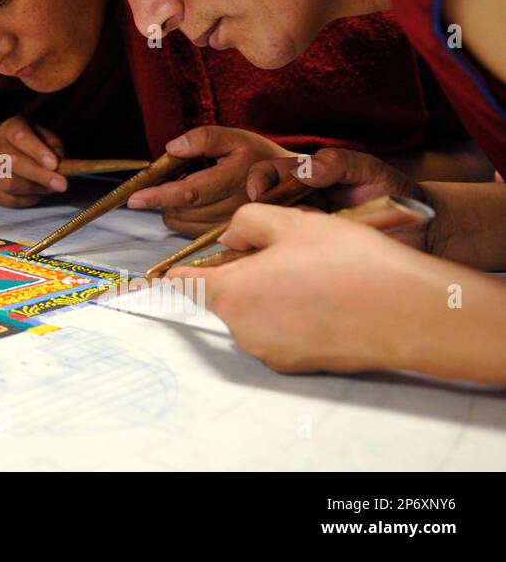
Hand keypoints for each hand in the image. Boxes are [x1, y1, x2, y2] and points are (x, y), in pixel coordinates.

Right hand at [0, 116, 66, 207]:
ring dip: (36, 188)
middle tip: (62, 184)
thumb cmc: (27, 145)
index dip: (37, 151)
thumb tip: (62, 165)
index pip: (21, 137)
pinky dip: (29, 199)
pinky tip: (38, 193)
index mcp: (10, 129)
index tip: (54, 164)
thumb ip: (54, 147)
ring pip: (11, 184)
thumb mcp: (43, 136)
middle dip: (39, 175)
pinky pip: (11, 200)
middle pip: (13, 162)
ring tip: (52, 187)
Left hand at [127, 126, 290, 233]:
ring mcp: (232, 226)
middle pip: (182, 211)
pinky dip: (183, 218)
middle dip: (164, 198)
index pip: (190, 192)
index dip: (160, 196)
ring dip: (173, 208)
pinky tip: (194, 203)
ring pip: (184, 224)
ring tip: (188, 188)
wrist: (290, 185)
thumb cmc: (257, 157)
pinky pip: (191, 232)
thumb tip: (172, 148)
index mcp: (235, 178)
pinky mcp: (228, 238)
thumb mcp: (234, 137)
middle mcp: (235, 207)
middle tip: (171, 179)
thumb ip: (204, 138)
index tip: (134, 198)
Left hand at [167, 204, 433, 373]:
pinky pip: (281, 332)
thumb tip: (233, 237)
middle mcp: (243, 330)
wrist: (410, 312)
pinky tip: (326, 298)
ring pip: (255, 313)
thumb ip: (247, 222)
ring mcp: (270, 352)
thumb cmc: (350, 263)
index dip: (184, 268)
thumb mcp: (292, 221)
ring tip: (314, 274)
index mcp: (231, 293)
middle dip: (243, 272)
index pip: (186, 282)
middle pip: (226, 294)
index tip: (176, 266)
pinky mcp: (298, 365)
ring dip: (270, 292)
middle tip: (284, 252)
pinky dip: (292, 315)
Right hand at [244, 147, 428, 249]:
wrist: (423, 229)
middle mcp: (298, 204)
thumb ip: (338, 162)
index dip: (258, 181)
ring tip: (296, 242)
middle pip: (261, 207)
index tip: (260, 193)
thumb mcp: (369, 169)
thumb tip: (304, 170)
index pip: (268, 174)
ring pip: (271, 234)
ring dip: (275, 238)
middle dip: (259, 215)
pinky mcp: (314, 257)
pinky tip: (304, 260)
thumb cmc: (393, 192)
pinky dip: (289, 259)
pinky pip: (291, 258)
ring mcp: (306, 232)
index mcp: (305, 179)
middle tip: (274, 222)